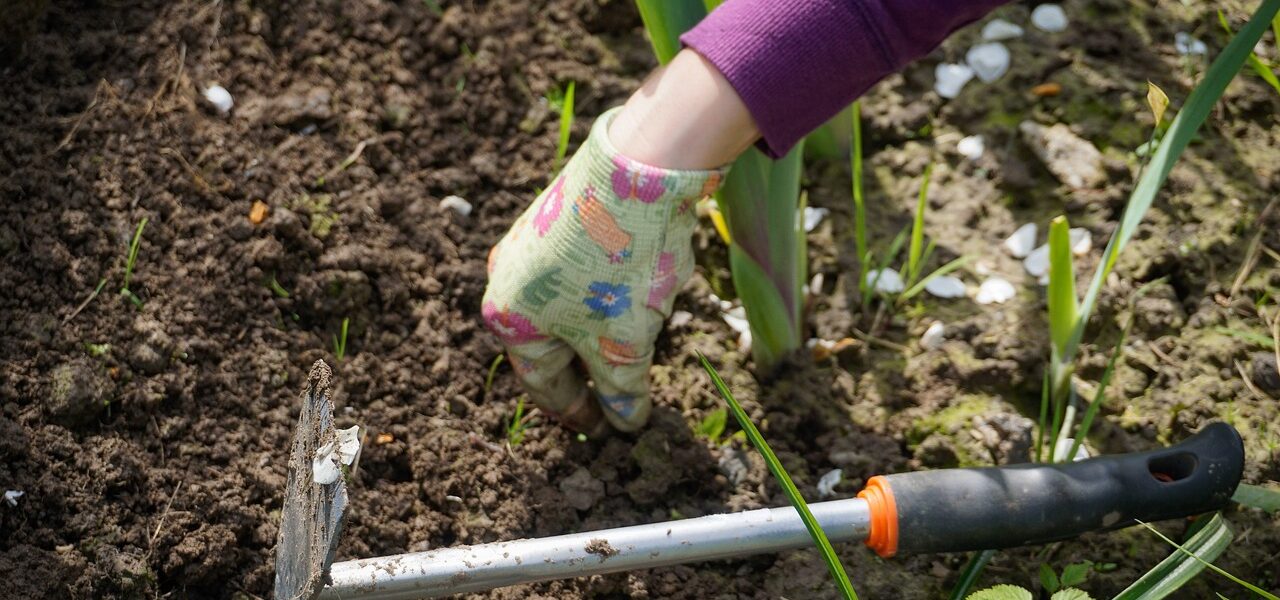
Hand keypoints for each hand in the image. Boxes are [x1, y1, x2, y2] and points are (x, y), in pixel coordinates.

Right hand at [482, 108, 725, 433]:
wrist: (640, 168)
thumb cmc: (620, 267)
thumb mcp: (624, 345)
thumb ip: (622, 392)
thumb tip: (625, 422)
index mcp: (508, 319)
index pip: (545, 385)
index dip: (580, 414)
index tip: (608, 431)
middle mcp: (506, 280)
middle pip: (552, 346)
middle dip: (590, 372)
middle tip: (621, 397)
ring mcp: (530, 244)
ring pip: (568, 309)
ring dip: (601, 333)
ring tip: (638, 345)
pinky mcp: (558, 218)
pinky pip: (579, 275)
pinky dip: (606, 297)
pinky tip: (639, 295)